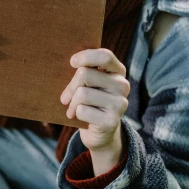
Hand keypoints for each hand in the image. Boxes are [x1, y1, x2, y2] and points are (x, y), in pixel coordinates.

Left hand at [60, 48, 129, 169]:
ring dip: (72, 103)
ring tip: (73, 109)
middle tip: (66, 97)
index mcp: (118, 71)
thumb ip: (84, 71)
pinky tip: (81, 118)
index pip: (105, 56)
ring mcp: (120, 104)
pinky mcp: (112, 121)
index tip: (72, 62)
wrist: (100, 132)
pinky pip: (82, 111)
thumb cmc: (89, 101)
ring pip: (82, 94)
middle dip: (71, 86)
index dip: (85, 57)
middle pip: (85, 74)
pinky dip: (75, 114)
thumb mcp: (89, 83)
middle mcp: (122, 86)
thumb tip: (70, 64)